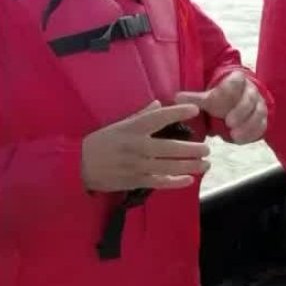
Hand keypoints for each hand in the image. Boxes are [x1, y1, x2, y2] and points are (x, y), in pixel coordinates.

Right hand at [81, 102, 209, 192]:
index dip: (178, 113)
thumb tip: (158, 104)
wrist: (78, 166)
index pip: (159, 118)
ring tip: (205, 164)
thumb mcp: (118, 125)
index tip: (195, 110)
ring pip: (169, 166)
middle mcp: (137, 147)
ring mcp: (137, 166)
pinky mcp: (135, 181)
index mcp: (132, 129)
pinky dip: (175, 182)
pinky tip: (189, 180)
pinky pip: (159, 182)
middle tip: (207, 148)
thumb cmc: (100, 143)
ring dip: (190, 166)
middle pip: (170, 147)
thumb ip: (140, 115)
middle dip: (192, 149)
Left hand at [175, 70, 266, 144]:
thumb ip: (195, 98)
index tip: (214, 103)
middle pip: (249, 99)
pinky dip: (252, 134)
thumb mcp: (208, 96)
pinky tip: (240, 141)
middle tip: (229, 123)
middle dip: (240, 111)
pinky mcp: (262, 119)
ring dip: (248, 125)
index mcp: (237, 80)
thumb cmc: (220, 98)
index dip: (227, 92)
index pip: (235, 82)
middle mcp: (251, 91)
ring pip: (258, 113)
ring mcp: (259, 105)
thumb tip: (177, 97)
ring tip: (234, 136)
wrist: (236, 104)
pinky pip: (262, 126)